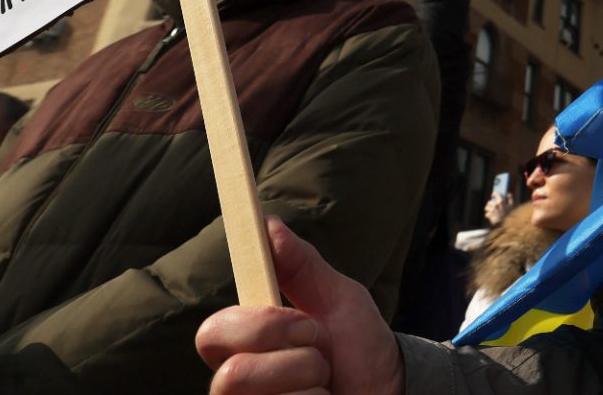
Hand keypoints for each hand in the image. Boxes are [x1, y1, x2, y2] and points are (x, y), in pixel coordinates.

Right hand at [197, 218, 403, 394]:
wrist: (391, 388)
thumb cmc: (359, 346)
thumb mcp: (337, 299)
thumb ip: (301, 266)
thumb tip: (268, 223)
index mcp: (244, 346)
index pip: (211, 335)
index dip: (258, 326)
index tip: (304, 321)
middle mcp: (238, 386)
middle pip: (231, 376)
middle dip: (293, 357)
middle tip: (322, 352)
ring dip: (313, 381)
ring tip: (327, 381)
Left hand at [484, 192, 508, 225]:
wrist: (505, 225)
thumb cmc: (508, 215)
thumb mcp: (511, 207)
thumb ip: (510, 199)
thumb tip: (508, 194)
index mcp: (501, 202)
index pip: (496, 194)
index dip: (494, 194)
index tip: (493, 195)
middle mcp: (496, 205)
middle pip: (489, 202)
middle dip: (490, 204)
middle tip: (491, 206)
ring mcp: (492, 210)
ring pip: (487, 207)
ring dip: (488, 209)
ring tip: (490, 212)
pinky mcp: (490, 216)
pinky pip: (486, 214)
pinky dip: (488, 215)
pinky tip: (490, 217)